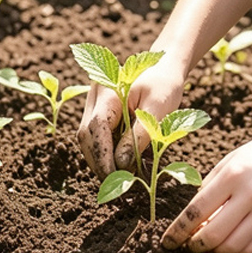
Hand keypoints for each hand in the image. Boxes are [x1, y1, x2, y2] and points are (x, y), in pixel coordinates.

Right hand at [76, 55, 186, 178]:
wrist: (164, 67)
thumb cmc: (165, 85)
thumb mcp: (159, 109)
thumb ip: (140, 135)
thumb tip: (120, 164)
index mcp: (110, 89)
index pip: (97, 127)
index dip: (102, 155)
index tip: (113, 176)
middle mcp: (95, 94)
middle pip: (86, 134)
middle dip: (99, 162)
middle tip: (116, 185)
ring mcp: (93, 102)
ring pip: (87, 137)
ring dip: (99, 160)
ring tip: (118, 179)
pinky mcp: (97, 110)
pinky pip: (95, 135)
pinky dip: (104, 152)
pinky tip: (117, 166)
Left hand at [160, 120, 251, 252]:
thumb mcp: (231, 159)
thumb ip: (210, 187)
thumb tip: (192, 220)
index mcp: (232, 175)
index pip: (196, 212)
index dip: (177, 232)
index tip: (168, 242)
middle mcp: (250, 194)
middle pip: (212, 235)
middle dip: (194, 246)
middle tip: (188, 246)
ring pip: (233, 246)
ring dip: (215, 252)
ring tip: (209, 246)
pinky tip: (230, 247)